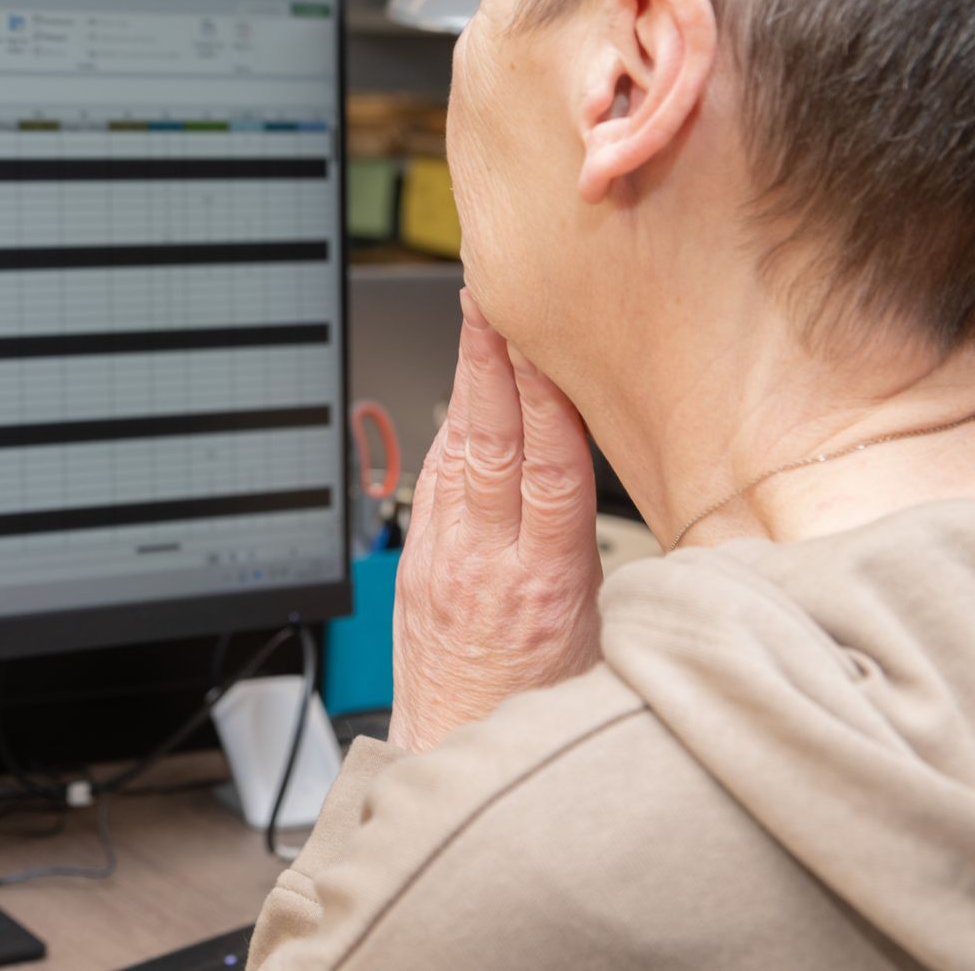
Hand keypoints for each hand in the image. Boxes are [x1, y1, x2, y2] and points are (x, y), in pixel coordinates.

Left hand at [386, 291, 602, 752]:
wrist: (460, 756)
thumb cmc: (544, 710)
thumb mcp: (604, 641)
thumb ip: (604, 562)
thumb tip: (633, 488)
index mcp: (545, 585)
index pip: (548, 470)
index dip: (547, 398)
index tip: (548, 339)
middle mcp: (484, 563)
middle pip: (490, 442)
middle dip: (489, 361)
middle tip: (490, 294)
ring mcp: (441, 559)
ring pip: (456, 452)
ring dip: (464, 380)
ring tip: (473, 317)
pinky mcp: (416, 562)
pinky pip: (434, 482)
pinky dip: (451, 431)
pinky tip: (462, 394)